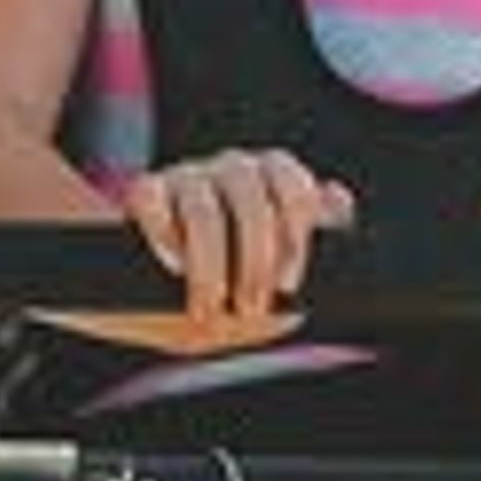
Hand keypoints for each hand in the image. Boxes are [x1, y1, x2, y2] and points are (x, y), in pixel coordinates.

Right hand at [123, 148, 352, 336]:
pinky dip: (162, 234)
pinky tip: (172, 267)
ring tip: (209, 309)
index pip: (292, 182)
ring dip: (209, 265)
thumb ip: (313, 243)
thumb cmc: (233, 293)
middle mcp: (231, 171)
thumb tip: (337, 197)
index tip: (288, 283)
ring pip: (202, 208)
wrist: (164, 307)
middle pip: (249, 195)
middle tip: (251, 308)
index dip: (295, 230)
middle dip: (254, 259)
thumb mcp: (279, 280)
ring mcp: (186, 178)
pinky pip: (150, 197)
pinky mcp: (144, 193)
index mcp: (272, 182)